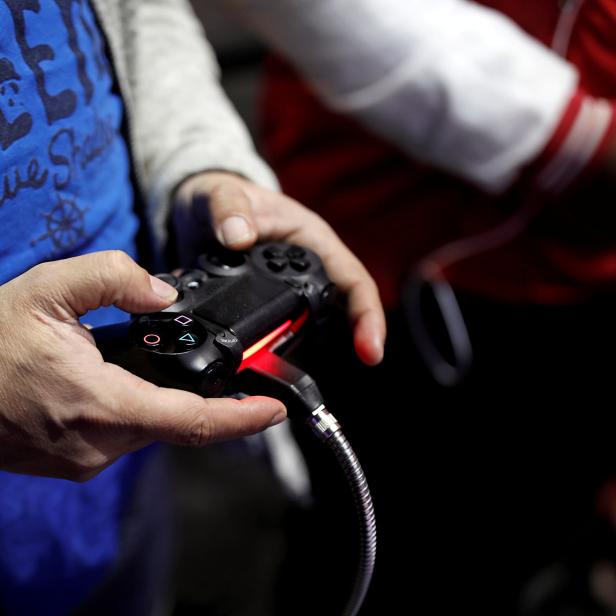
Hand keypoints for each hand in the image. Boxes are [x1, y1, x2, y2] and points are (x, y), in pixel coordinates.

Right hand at [0, 251, 285, 480]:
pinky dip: (136, 407)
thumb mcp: (48, 288)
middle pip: (177, 422)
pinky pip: (123, 435)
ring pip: (150, 428)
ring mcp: (83, 459)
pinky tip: (119, 380)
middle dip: (202, 396)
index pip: (191, 421)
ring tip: (149, 362)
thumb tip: (161, 292)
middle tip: (211, 365)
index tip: (274, 411)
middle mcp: (97, 444)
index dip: (241, 420)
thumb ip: (114, 278)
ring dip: (162, 397)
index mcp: (100, 404)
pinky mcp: (72, 461)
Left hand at [174, 171, 385, 364]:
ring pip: (309, 328)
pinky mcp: (262, 306)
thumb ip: (228, 209)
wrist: (194, 211)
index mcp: (311, 241)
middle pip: (338, 312)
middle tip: (331, 368)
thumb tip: (238, 236)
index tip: (371, 351)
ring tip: (286, 372)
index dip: (367, 316)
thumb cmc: (220, 194)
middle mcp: (305, 270)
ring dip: (301, 351)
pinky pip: (275, 333)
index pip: (353, 281)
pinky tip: (255, 365)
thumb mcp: (221, 193)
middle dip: (344, 344)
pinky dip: (268, 350)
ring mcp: (284, 291)